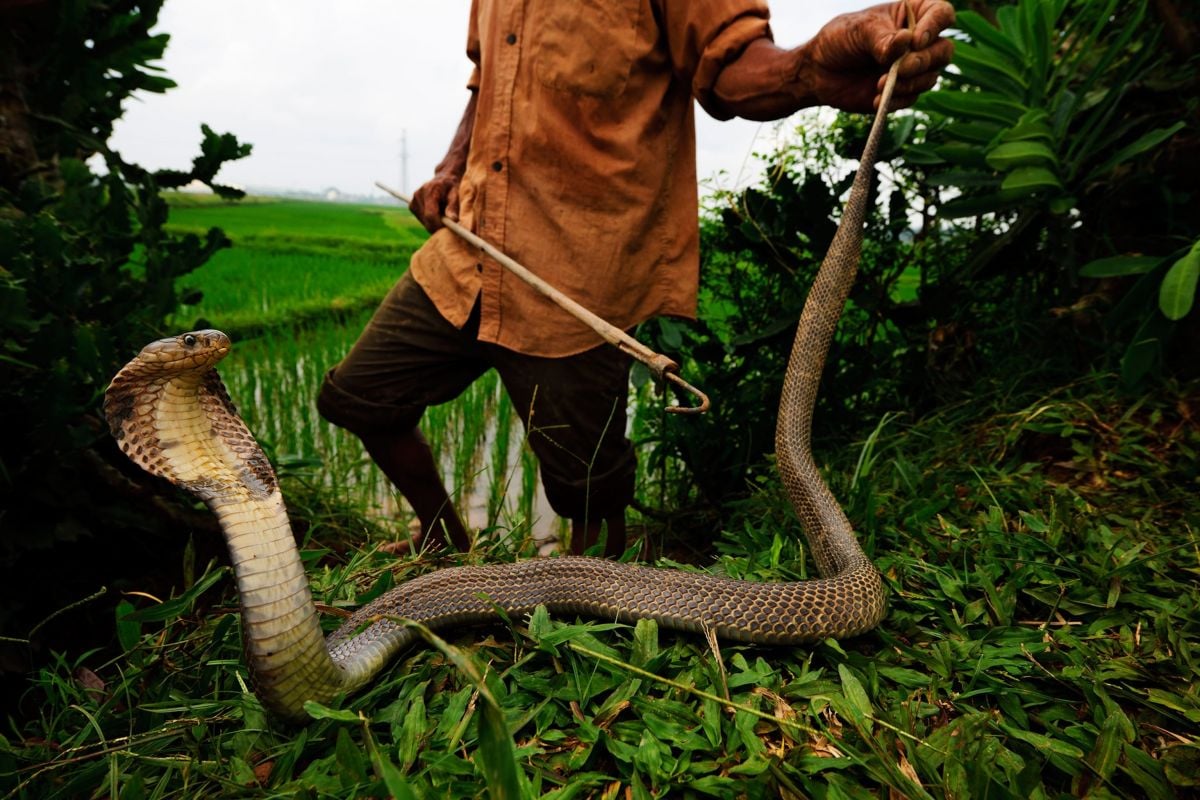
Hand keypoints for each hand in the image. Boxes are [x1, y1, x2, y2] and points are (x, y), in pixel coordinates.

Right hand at [409, 171, 460, 233]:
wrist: (443, 179)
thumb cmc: (451, 187)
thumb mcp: (456, 194)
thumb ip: (453, 206)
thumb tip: (453, 220)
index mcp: (430, 190)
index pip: (430, 215)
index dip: (439, 225)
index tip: (448, 229)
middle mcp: (418, 195)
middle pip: (427, 220)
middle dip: (438, 225)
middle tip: (448, 223)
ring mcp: (413, 201)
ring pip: (425, 222)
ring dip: (435, 222)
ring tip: (442, 212)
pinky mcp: (412, 206)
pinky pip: (422, 220)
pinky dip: (430, 220)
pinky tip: (436, 211)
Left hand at [805, 0, 954, 111]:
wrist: (817, 71)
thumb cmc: (838, 40)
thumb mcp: (858, 31)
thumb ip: (882, 38)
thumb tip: (906, 43)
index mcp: (913, 15)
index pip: (942, 14)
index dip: (935, 27)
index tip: (915, 41)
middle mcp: (918, 41)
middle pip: (943, 50)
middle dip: (923, 62)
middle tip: (900, 68)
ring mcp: (912, 67)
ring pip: (931, 77)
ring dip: (910, 83)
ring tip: (880, 84)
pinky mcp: (902, 91)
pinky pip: (912, 98)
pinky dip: (898, 99)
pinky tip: (878, 100)